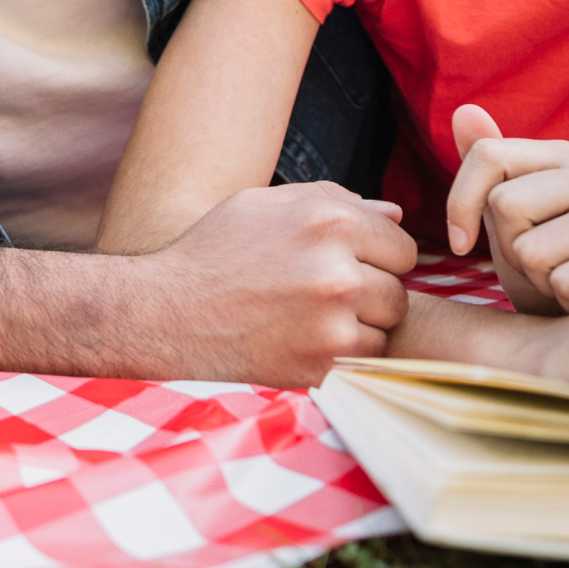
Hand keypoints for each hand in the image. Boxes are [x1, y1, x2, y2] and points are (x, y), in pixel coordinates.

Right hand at [138, 181, 417, 387]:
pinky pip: (365, 361)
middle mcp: (338, 272)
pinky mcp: (322, 368)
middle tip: (327, 293)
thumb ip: (332, 199)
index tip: (348, 262)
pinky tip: (307, 340)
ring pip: (387, 329)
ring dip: (363, 325)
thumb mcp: (263, 204)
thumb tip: (394, 214)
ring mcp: (332, 325)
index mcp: (329, 222)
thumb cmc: (215, 252)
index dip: (377, 254)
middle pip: (399, 290)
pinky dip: (345, 354)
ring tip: (315, 316)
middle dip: (372, 290)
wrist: (166, 316)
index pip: (401, 246)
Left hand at [446, 105, 568, 314]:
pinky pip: (565, 283)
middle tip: (542, 265)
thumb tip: (465, 110)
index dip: (460, 205)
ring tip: (567, 281)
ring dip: (537, 280)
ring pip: (531, 250)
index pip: (488, 156)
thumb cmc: (549, 267)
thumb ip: (487, 163)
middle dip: (508, 249)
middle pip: (505, 204)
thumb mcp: (507, 216)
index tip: (460, 242)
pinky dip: (565, 302)